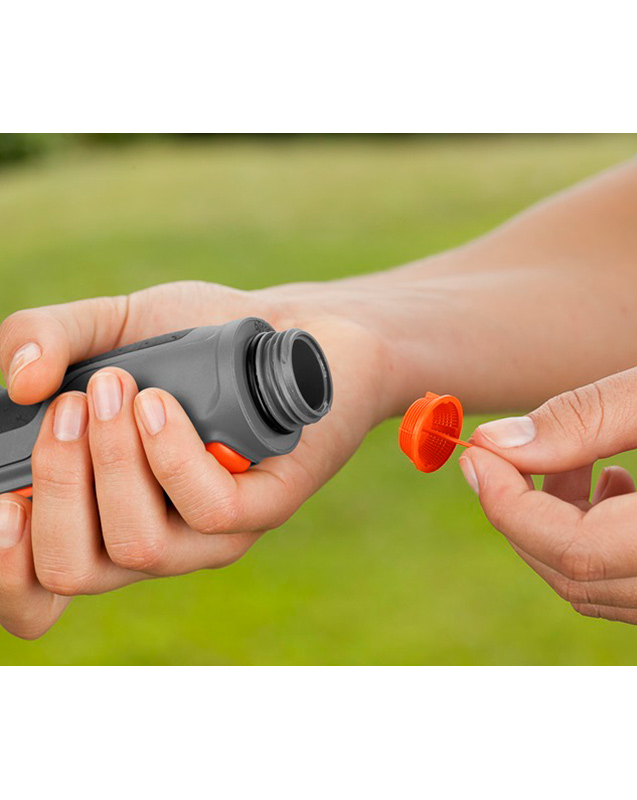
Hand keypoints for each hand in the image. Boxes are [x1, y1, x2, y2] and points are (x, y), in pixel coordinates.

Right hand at [0, 280, 389, 637]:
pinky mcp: (266, 508)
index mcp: (103, 510)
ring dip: (110, 464)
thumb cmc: (199, 337)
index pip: (38, 588)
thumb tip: (20, 382)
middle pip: (72, 570)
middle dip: (54, 488)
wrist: (293, 326)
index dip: (5, 568)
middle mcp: (154, 534)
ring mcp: (212, 533)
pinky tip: (161, 406)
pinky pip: (208, 510)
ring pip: (138, 545)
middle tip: (70, 408)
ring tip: (115, 390)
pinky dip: (170, 456)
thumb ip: (50, 338)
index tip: (3, 498)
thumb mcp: (114, 325)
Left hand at [460, 313, 636, 625]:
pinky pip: (634, 587)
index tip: (478, 455)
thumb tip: (499, 445)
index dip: (509, 506)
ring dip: (556, 529)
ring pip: (600, 590)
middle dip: (521, 518)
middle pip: (579, 578)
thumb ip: (586, 415)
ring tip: (570, 459)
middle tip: (506, 451)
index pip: (579, 548)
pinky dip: (595, 542)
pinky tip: (611, 482)